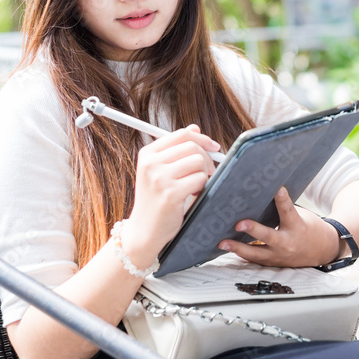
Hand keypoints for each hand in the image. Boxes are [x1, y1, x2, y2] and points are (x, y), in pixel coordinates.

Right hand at [120, 125, 220, 258]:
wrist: (145, 230)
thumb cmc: (156, 199)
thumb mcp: (160, 171)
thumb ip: (176, 150)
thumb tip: (195, 128)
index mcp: (147, 154)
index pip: (182, 134)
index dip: (202, 138)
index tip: (213, 147)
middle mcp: (151, 163)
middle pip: (192, 146)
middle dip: (206, 158)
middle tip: (208, 172)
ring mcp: (159, 178)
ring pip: (198, 162)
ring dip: (204, 174)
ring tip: (196, 186)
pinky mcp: (171, 193)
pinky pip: (200, 179)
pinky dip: (202, 187)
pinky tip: (194, 196)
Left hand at [217, 187, 340, 267]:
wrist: (322, 251)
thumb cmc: (308, 228)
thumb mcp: (301, 215)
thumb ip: (283, 209)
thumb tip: (262, 194)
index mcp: (297, 226)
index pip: (288, 211)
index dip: (282, 199)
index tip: (278, 189)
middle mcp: (287, 242)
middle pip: (268, 236)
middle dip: (253, 230)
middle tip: (238, 224)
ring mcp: (279, 255)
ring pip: (256, 254)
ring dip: (237, 248)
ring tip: (222, 243)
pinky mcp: (273, 263)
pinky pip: (254, 259)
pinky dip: (241, 254)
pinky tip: (227, 249)